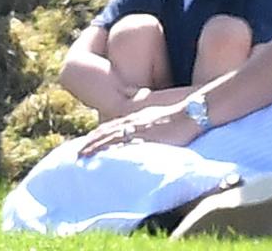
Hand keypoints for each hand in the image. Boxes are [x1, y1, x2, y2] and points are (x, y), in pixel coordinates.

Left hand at [78, 101, 202, 157]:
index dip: (97, 136)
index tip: (86, 144)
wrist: (193, 112)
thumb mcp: (158, 119)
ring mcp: (138, 128)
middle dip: (91, 143)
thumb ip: (148, 127)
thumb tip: (145, 136)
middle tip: (78, 154)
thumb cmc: (180, 116)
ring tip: (83, 157)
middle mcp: (133, 121)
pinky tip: (105, 158)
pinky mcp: (146, 136)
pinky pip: (125, 145)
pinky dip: (113, 151)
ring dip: (95, 147)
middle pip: (105, 132)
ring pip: (110, 138)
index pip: (111, 127)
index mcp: (135, 118)